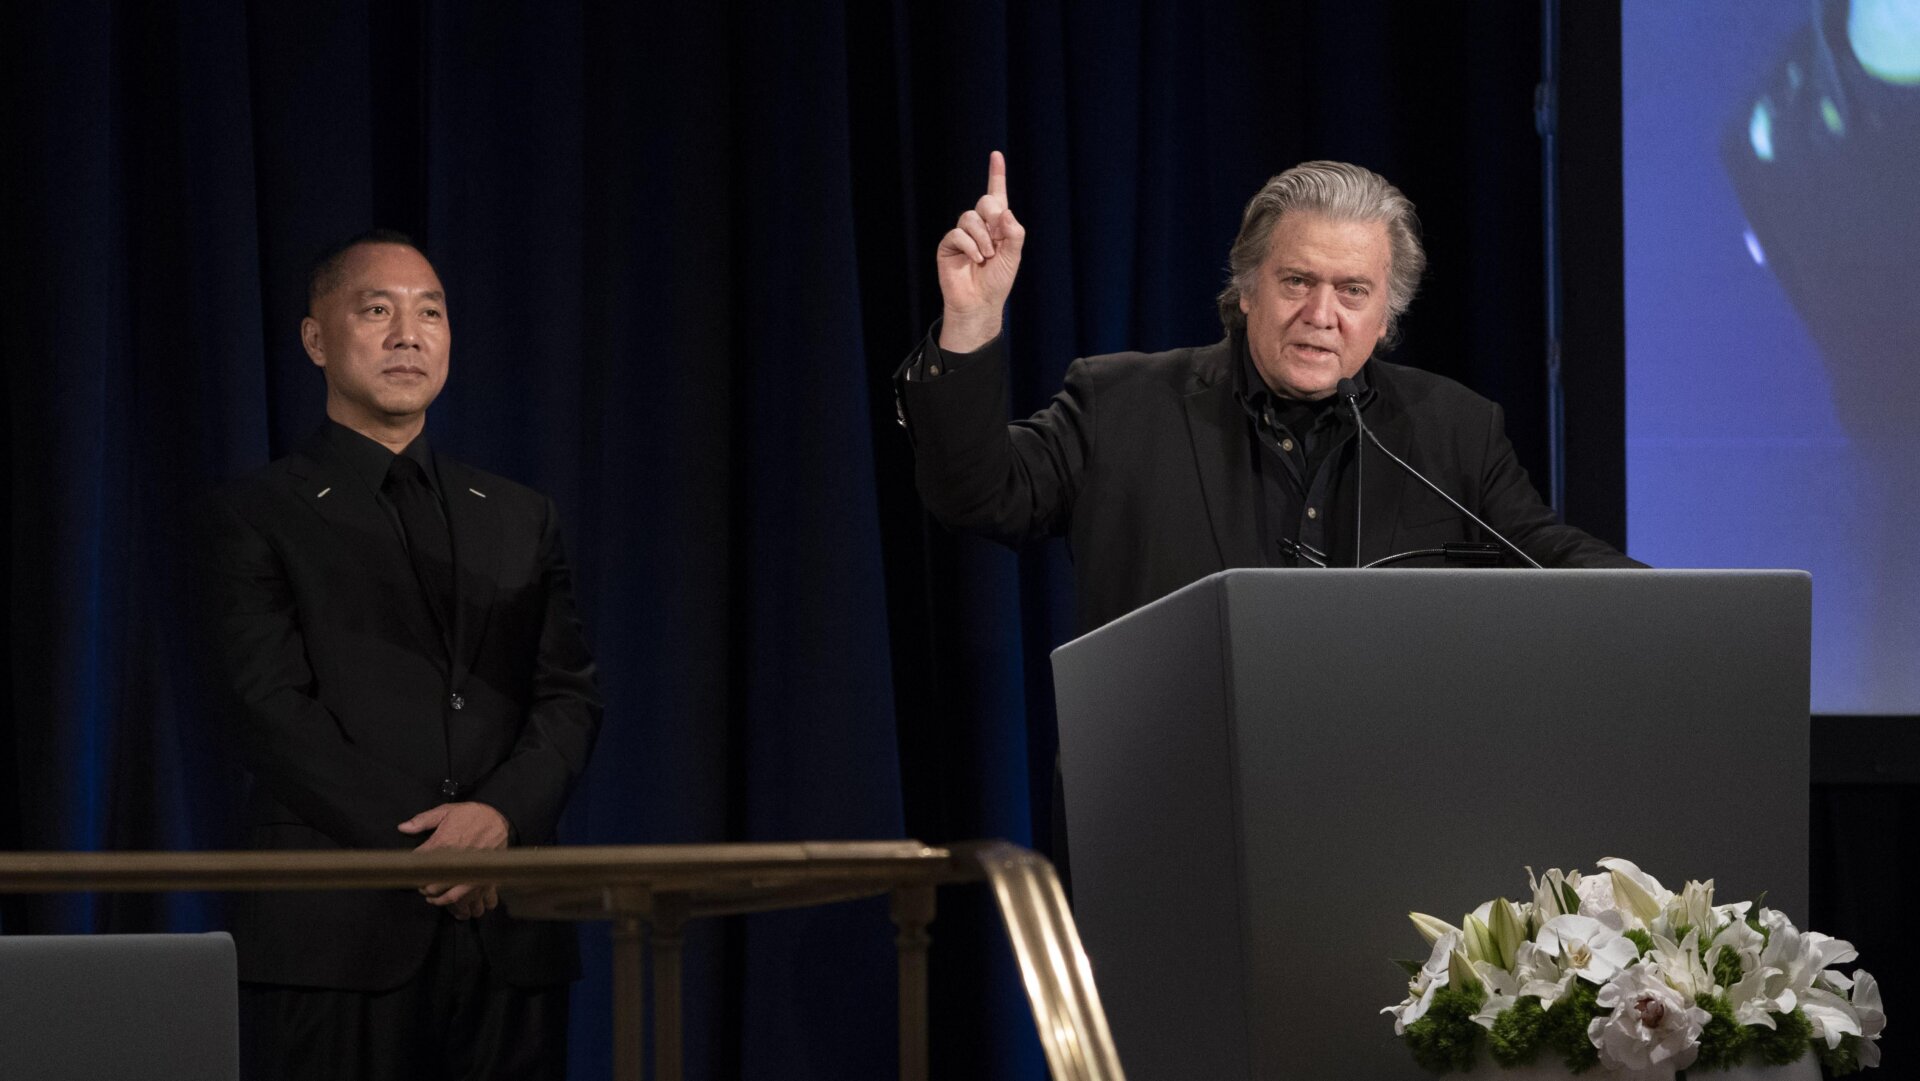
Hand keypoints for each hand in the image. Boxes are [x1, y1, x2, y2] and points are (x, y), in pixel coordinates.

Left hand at [398, 801, 509, 911]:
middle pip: (431, 883)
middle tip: (421, 883)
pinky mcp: (481, 879)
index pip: (419, 863)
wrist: (501, 819)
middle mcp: (456, 860)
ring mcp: (470, 872)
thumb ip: (423, 820)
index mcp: (444, 842)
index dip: (412, 867)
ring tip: (431, 895)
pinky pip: (465, 898)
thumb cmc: (473, 815)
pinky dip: (455, 904)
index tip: (412, 868)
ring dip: (436, 898)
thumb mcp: (447, 811)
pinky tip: (447, 900)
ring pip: (447, 895)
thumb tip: (402, 828)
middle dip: (422, 885)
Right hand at [936, 150, 1024, 352]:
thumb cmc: (998, 281)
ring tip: (986, 257)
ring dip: (982, 238)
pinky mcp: (948, 245)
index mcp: (998, 225)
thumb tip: (1004, 212)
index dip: (996, 175)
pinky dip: (970, 246)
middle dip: (993, 216)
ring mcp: (963, 234)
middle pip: (985, 202)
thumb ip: (1014, 233)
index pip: (997, 195)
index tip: (996, 155)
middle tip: (997, 239)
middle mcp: (979, 226)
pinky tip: (975, 259)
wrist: (980, 302)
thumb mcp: (1013, 256)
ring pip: (970, 218)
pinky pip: (958, 234)